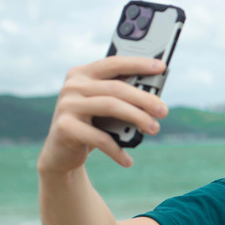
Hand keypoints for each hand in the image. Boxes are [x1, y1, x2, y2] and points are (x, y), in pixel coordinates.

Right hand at [37, 56, 168, 172]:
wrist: (60, 153)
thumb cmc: (91, 125)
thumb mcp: (105, 108)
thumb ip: (122, 98)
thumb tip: (155, 100)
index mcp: (83, 74)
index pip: (114, 64)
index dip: (138, 63)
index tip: (161, 66)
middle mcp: (72, 86)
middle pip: (116, 88)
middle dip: (144, 98)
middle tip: (163, 111)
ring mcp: (67, 105)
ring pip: (110, 106)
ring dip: (137, 118)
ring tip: (154, 129)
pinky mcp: (64, 128)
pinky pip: (99, 138)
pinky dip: (117, 150)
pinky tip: (128, 160)